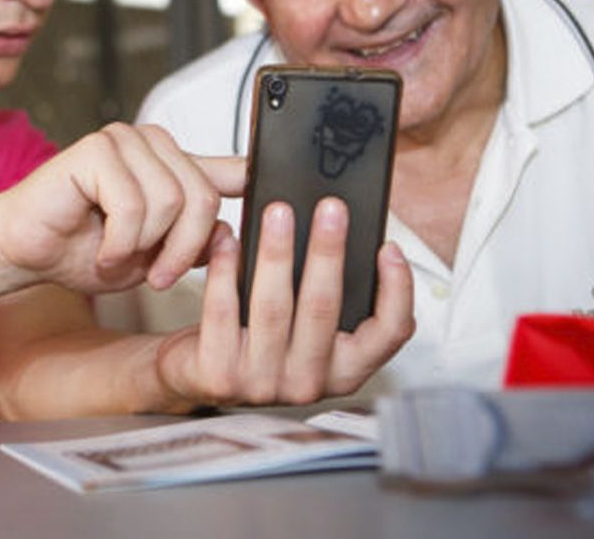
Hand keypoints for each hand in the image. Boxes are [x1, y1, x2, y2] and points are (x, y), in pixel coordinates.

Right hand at [0, 123, 245, 293]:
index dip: (258, 184)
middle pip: (204, 196)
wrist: (26, 251)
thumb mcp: (156, 252)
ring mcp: (125, 140)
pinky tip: (103, 250)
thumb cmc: (86, 250)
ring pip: (171, 201)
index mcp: (175, 164)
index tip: (286, 206)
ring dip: (145, 247)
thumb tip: (237, 231)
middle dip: (183, 248)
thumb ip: (197, 237)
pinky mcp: (95, 149)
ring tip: (120, 257)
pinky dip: (120, 242)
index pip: (232, 171)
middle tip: (159, 276)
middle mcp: (155, 144)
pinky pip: (132, 205)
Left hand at [154, 197, 414, 406]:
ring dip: (277, 253)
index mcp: (342, 370)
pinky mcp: (220, 377)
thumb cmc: (256, 338)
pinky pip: (224, 312)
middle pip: (324, 308)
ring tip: (277, 212)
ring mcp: (263, 385)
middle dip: (328, 251)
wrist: (197, 373)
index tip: (388, 248)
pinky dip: (226, 271)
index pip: (389, 334)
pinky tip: (227, 241)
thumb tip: (334, 228)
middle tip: (330, 207)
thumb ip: (323, 292)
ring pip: (274, 307)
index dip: (396, 290)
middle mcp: (308, 383)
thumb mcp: (302, 324)